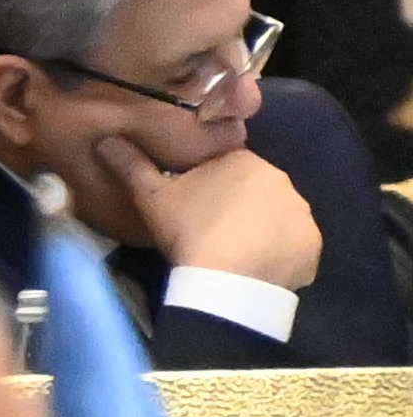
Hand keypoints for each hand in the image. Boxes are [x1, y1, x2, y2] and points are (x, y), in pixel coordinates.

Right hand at [94, 135, 320, 287]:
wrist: (226, 279)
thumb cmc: (189, 230)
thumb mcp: (151, 197)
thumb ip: (131, 165)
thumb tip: (104, 138)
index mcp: (243, 160)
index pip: (228, 168)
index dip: (210, 188)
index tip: (194, 209)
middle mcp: (281, 179)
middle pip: (256, 192)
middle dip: (239, 208)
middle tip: (212, 233)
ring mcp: (302, 214)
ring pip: (277, 219)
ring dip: (261, 232)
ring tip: (234, 256)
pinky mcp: (312, 246)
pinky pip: (294, 248)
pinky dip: (279, 257)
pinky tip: (255, 271)